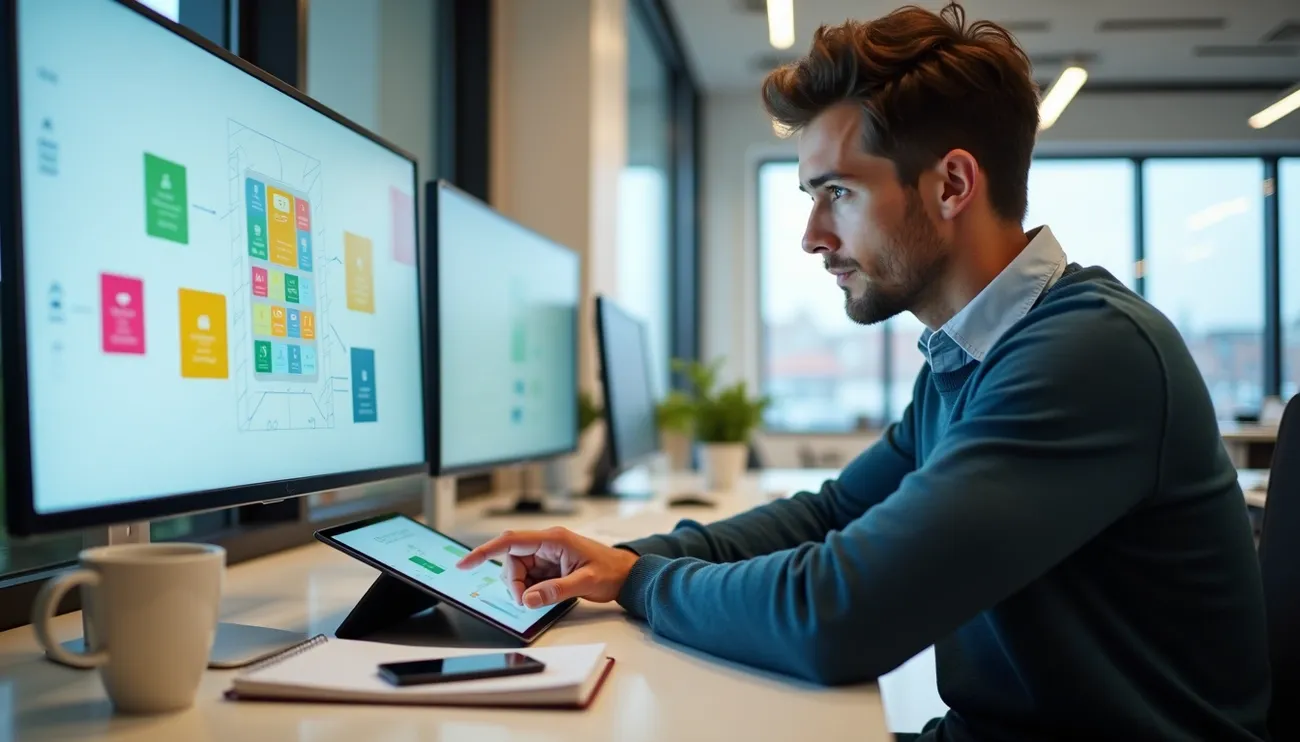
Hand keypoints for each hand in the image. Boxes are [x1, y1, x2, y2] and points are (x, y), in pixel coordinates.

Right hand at [456, 527, 638, 608]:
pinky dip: (530, 590)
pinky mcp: (549, 566)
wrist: (627, 574)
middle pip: (511, 560)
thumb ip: (556, 590)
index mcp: (553, 539)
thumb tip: (529, 598)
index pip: (510, 541)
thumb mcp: (585, 582)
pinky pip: (529, 578)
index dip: (484, 551)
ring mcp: (547, 555)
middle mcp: (546, 544)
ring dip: (522, 588)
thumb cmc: (611, 571)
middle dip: (513, 583)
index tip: (465, 563)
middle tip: (526, 601)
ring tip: (541, 598)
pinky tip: (544, 596)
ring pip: (518, 571)